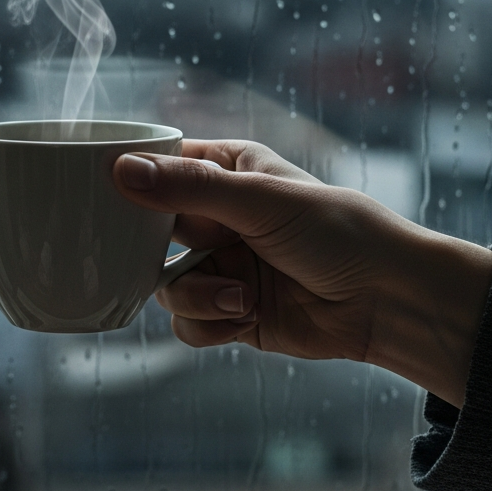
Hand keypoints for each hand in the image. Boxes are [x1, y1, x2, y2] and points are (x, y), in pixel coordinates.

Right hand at [113, 139, 491, 408]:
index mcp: (225, 169)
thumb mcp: (261, 200)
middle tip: (166, 257)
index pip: (157, 166)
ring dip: (195, 294)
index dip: (129, 183)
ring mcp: (221, 265)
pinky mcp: (229, 311)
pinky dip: (208, 323)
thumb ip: (189, 188)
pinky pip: (186, 323)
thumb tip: (122, 170)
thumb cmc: (339, 232)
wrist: (388, 301)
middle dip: (154, 253)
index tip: (103, 197)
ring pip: (164, 284)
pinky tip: (242, 316)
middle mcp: (217, 216)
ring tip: (237, 296)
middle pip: (148, 232)